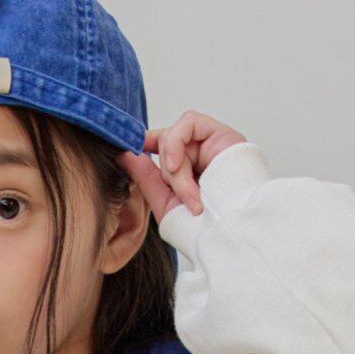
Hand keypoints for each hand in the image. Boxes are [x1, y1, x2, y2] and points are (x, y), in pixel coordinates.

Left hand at [116, 111, 247, 221]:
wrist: (229, 231)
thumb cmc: (203, 225)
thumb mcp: (165, 201)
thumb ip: (145, 177)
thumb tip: (125, 154)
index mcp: (190, 170)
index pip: (163, 146)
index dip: (146, 144)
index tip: (128, 151)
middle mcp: (201, 154)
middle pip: (166, 143)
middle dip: (166, 172)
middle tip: (181, 197)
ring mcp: (212, 143)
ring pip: (174, 136)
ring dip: (174, 166)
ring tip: (190, 192)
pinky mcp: (222, 133)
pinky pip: (188, 123)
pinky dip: (176, 144)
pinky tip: (180, 166)